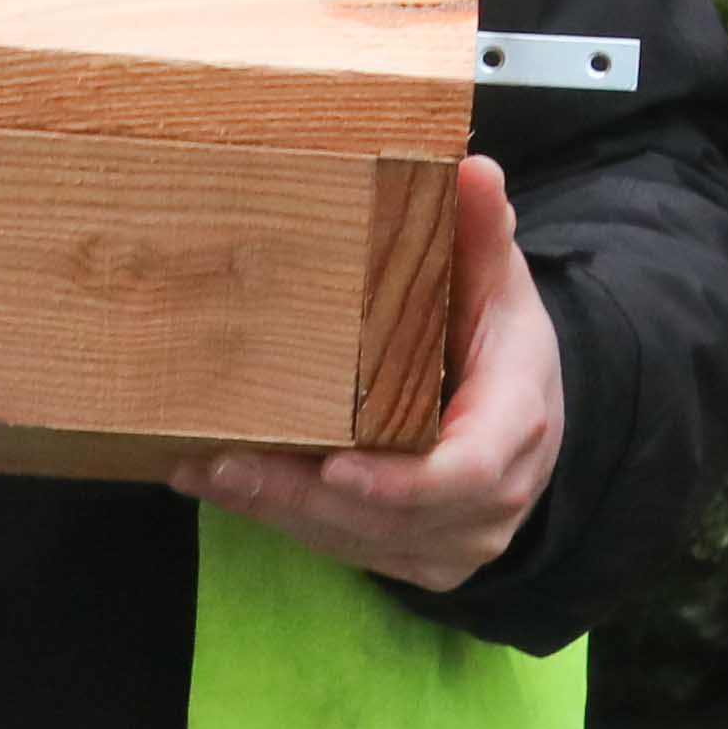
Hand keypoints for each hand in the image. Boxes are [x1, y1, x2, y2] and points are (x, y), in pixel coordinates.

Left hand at [174, 156, 561, 590]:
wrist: (526, 420)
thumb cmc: (499, 343)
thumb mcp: (499, 284)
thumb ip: (482, 234)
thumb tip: (474, 168)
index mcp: (517, 425)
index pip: (464, 470)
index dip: (399, 479)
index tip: (334, 467)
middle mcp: (488, 502)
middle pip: (389, 515)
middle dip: (302, 495)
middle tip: (224, 460)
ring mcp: (448, 543)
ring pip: (354, 539)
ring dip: (275, 509)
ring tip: (201, 467)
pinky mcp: (411, 560)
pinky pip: (342, 550)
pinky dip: (279, 518)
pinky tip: (217, 482)